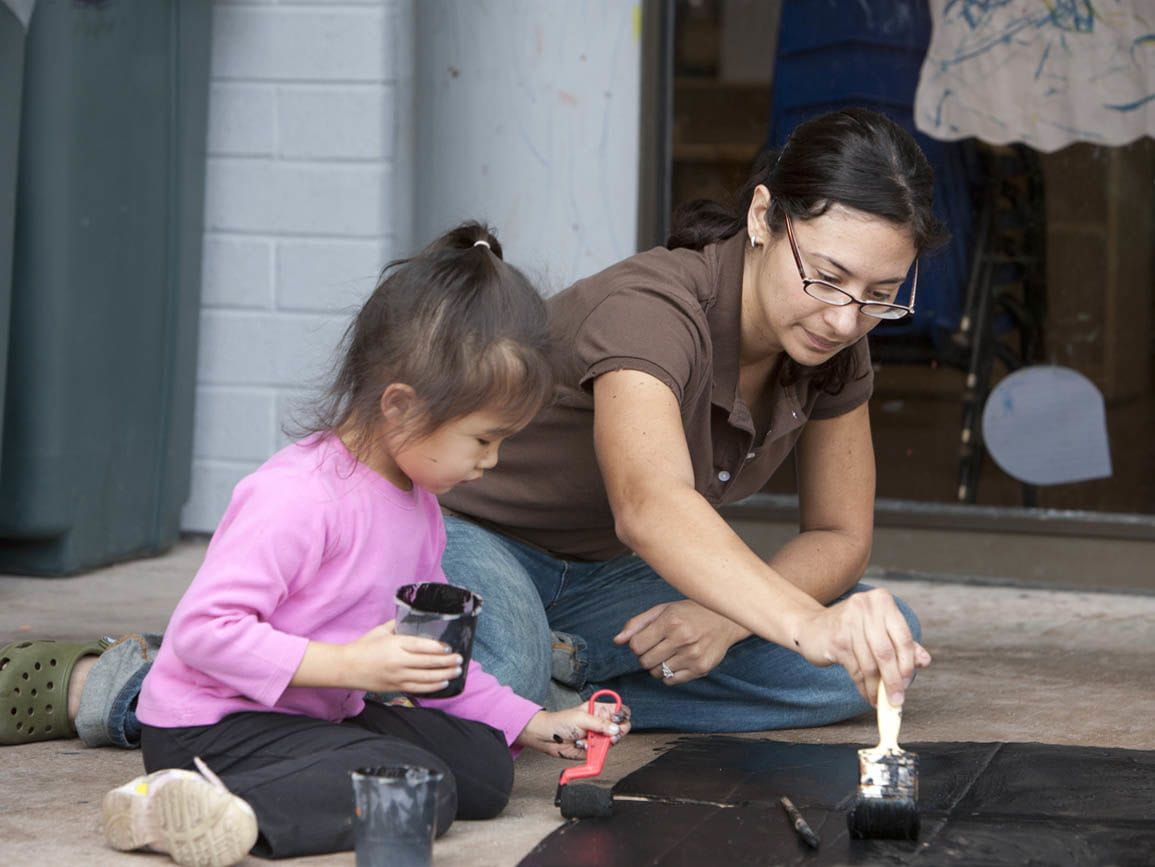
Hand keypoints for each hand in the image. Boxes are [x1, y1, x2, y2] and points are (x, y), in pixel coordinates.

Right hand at [341, 621, 463, 693]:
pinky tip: (443, 683)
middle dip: (447, 662)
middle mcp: (398, 661)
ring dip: (444, 675)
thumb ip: (399, 624)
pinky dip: (432, 687)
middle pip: (428, 663)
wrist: (346, 667)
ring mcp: (397, 677)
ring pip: (426, 678)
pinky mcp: (395, 688)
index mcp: (395, 644)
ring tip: (457, 672)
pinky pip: (418, 688)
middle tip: (460, 659)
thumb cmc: (364, 646)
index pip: (422, 646)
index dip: (438, 648)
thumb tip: (415, 617)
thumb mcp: (381, 630)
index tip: (450, 648)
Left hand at [515, 701, 631, 759]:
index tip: (617, 720)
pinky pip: (600, 752)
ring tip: (588, 740)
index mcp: (599, 710)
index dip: (622, 715)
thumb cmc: (560, 722)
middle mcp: (601, 723)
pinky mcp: (593, 749)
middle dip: (617, 733)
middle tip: (610, 736)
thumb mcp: (581, 718)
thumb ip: (600, 724)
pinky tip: (581, 745)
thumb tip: (616, 729)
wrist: (547, 738)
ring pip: (612, 742)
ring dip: (601, 743)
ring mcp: (598, 737)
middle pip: (621, 728)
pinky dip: (592, 750)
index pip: (620, 711)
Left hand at [613, 600, 746, 684]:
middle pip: (644, 661)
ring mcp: (692, 656)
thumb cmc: (690, 613)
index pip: (636, 645)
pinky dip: (669, 674)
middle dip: (645, 656)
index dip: (637, 644)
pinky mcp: (701, 669)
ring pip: (657, 672)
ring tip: (669, 653)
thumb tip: (617, 641)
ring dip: (657, 665)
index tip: (646, 640)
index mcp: (671, 621)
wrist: (725, 620)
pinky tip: (677, 661)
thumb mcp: (663, 610)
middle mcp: (682, 638)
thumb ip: (638, 624)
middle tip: (657, 647)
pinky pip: (671, 681)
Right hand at [792, 588, 931, 706]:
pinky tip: (866, 694)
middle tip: (896, 700)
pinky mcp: (836, 639)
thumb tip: (925, 661)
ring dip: (877, 688)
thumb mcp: (878, 630)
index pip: (903, 638)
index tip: (907, 684)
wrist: (810, 626)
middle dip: (894, 681)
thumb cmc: (850, 628)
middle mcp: (865, 606)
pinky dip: (863, 686)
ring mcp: (848, 621)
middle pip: (887, 652)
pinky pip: (855, 669)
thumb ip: (902, 643)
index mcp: (882, 600)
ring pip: (870, 664)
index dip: (908, 665)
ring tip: (879, 700)